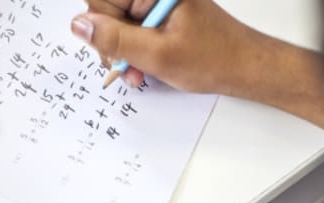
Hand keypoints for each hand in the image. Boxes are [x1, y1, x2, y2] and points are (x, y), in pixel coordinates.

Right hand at [70, 0, 258, 93]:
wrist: (244, 67)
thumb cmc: (213, 58)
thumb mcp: (157, 54)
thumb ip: (115, 39)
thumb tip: (79, 25)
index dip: (102, 27)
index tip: (115, 51)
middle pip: (107, 11)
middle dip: (113, 44)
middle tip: (127, 68)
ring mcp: (156, 3)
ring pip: (118, 25)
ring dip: (123, 53)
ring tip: (139, 74)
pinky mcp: (159, 16)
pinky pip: (132, 30)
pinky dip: (134, 52)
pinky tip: (144, 69)